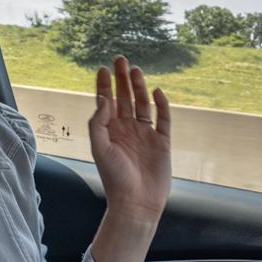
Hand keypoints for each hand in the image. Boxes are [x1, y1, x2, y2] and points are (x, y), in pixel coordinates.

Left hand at [90, 55, 171, 223]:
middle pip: (125, 98)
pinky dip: (161, 105)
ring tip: (135, 70)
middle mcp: (127, 130)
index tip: (103, 68)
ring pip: (143, 104)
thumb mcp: (100, 149)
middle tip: (120, 59)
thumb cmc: (114, 178)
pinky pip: (163, 119)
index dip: (104, 85)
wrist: (137, 203)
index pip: (106, 102)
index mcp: (110, 131)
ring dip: (139, 87)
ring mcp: (145, 135)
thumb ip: (98, 123)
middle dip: (122, 79)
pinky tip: (157, 92)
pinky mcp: (162, 142)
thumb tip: (103, 99)